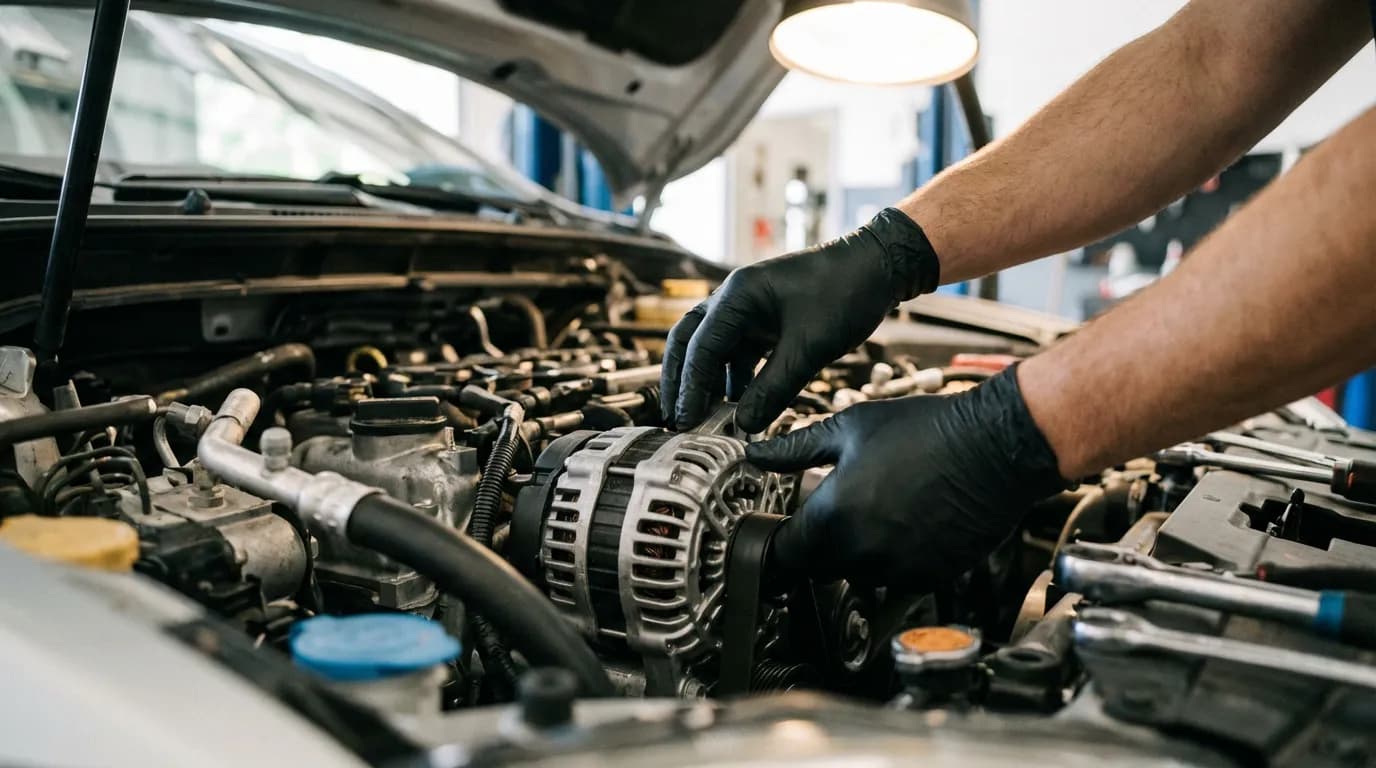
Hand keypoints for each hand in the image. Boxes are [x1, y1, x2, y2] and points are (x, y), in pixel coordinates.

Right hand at [661, 208, 940, 432]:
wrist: (879, 268)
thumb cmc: (845, 294)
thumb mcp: (810, 347)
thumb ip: (774, 388)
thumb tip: (744, 426)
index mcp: (738, 295)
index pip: (700, 347)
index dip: (690, 387)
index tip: (685, 421)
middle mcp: (734, 299)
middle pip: (690, 342)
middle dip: (681, 381)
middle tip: (674, 420)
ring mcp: (749, 310)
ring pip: (713, 350)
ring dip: (707, 383)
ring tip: (702, 420)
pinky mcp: (766, 321)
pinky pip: (739, 353)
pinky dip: (734, 379)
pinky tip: (737, 406)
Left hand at [747, 367, 1064, 587]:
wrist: (995, 446)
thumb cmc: (927, 431)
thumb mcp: (849, 428)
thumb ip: (795, 448)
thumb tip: (758, 452)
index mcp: (832, 519)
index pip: (784, 555)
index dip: (780, 542)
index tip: (784, 530)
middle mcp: (861, 554)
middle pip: (818, 567)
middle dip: (818, 544)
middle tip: (838, 508)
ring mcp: (898, 570)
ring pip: (858, 574)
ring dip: (858, 551)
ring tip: (881, 507)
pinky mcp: (931, 577)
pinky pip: (897, 577)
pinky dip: (895, 557)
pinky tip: (910, 520)